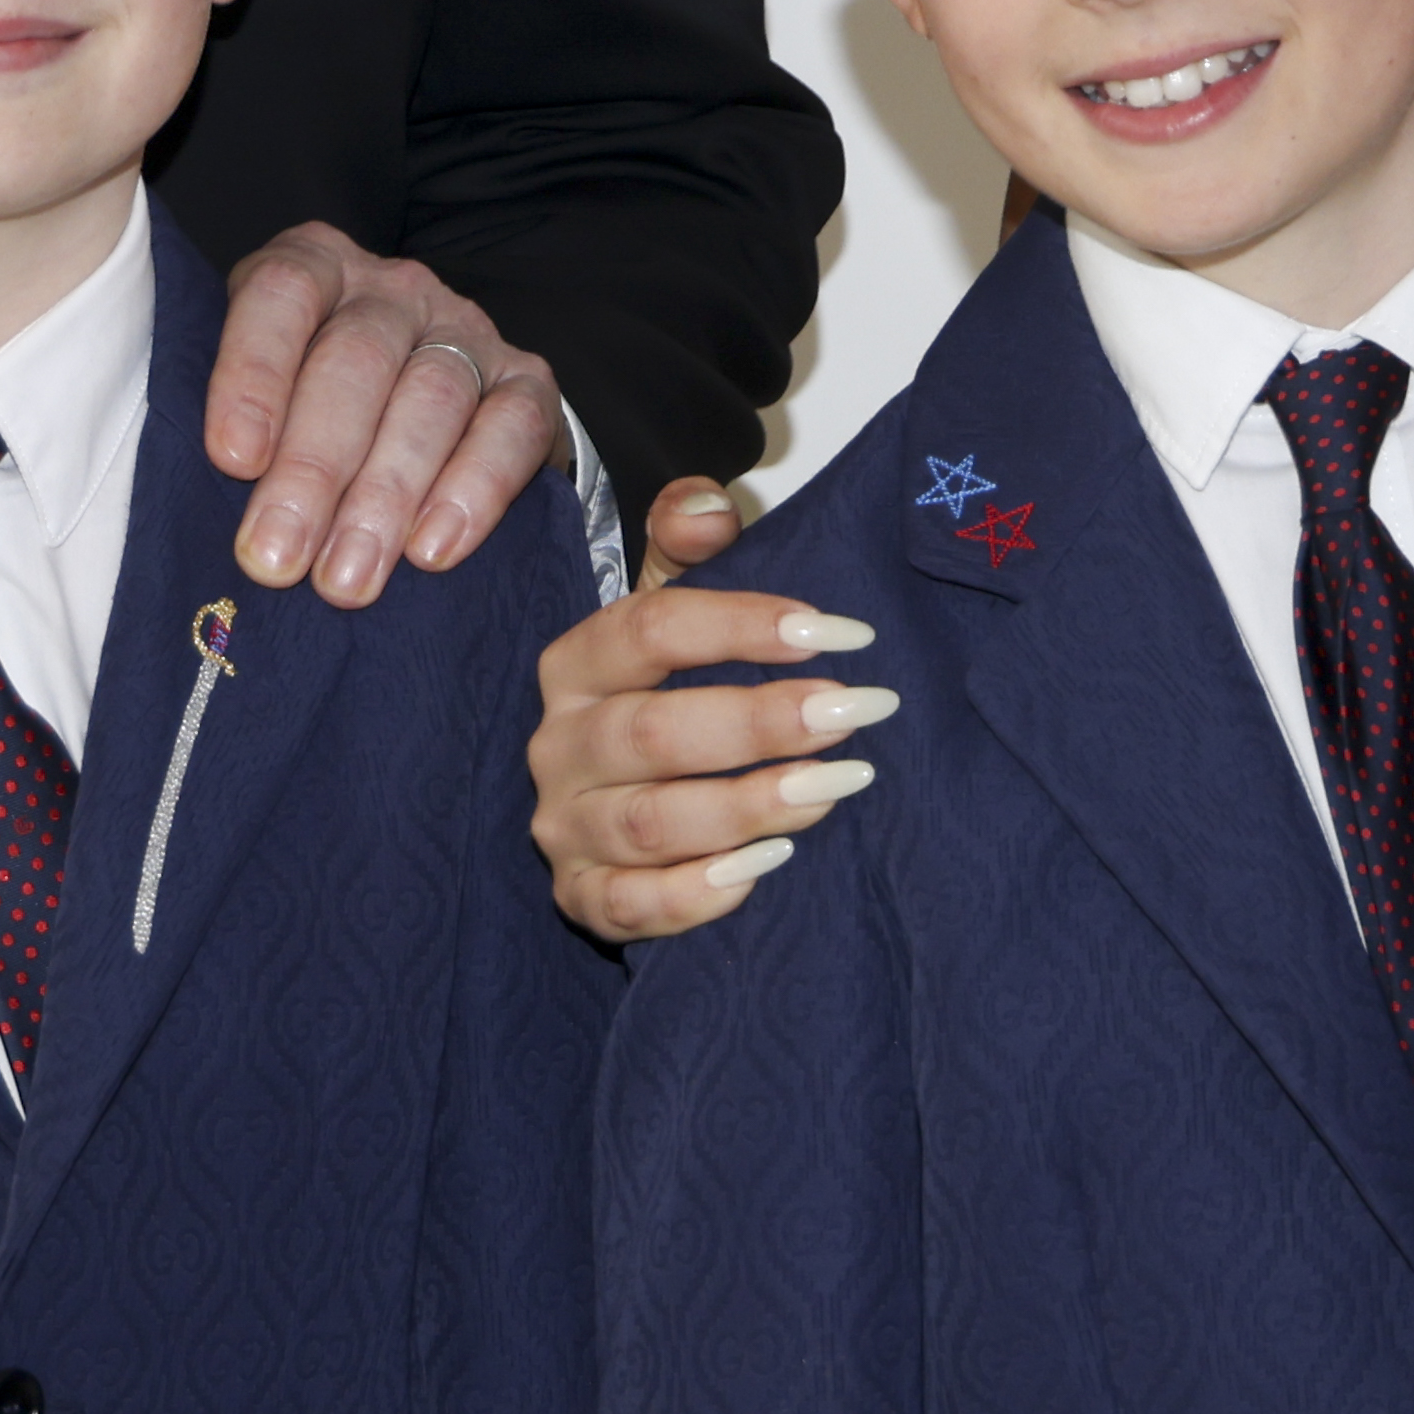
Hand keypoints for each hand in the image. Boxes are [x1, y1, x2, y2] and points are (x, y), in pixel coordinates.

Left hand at [203, 224, 559, 605]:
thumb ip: (234, 433)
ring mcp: (465, 329)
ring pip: (431, 396)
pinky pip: (512, 426)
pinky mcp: (528, 381)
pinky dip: (474, 491)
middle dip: (313, 469)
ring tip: (346, 579)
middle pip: (355, 359)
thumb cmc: (310, 418)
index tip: (232, 461)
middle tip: (278, 559)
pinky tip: (433, 551)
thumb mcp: (258, 400)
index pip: (281, 293)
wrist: (435, 425)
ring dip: (384, 497)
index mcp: (313, 268)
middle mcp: (392, 289)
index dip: (253, 372)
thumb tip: (183, 517)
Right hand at [527, 480, 897, 938]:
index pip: (649, 630)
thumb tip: (708, 507)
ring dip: (750, 805)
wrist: (620, 797)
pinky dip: (702, 892)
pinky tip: (772, 863)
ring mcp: (564, 827)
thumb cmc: (663, 694)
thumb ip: (689, 542)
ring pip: (650, 823)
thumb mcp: (674, 605)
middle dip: (762, 721)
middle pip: (654, 732)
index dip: (744, 625)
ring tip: (836, 785)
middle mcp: (558, 746)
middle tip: (854, 712)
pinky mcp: (581, 899)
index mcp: (574, 665)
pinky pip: (633, 907)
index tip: (839, 632)